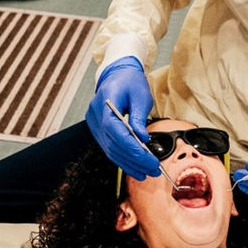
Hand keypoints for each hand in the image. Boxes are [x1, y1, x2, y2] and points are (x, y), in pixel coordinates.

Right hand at [85, 56, 159, 180]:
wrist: (117, 74)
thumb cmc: (130, 81)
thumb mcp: (140, 95)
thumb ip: (139, 118)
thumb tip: (142, 139)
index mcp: (105, 104)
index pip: (116, 132)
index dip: (132, 149)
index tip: (149, 160)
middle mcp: (95, 116)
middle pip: (113, 144)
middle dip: (134, 160)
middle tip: (153, 170)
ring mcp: (94, 125)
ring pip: (110, 150)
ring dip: (128, 164)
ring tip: (146, 173)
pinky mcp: (98, 130)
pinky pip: (110, 147)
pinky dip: (122, 158)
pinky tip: (135, 167)